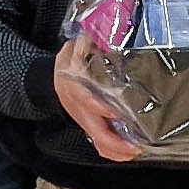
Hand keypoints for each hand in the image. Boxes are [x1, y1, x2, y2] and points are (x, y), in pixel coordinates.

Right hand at [54, 38, 143, 162]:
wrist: (51, 80)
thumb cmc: (67, 65)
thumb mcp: (73, 50)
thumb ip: (86, 44)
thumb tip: (101, 36)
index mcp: (76, 90)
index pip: (89, 103)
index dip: (103, 110)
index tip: (118, 113)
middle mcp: (81, 110)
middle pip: (97, 133)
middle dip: (117, 143)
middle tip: (137, 146)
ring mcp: (84, 121)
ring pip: (99, 143)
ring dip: (117, 152)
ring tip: (136, 151)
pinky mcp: (89, 126)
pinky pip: (100, 145)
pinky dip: (113, 152)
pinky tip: (128, 151)